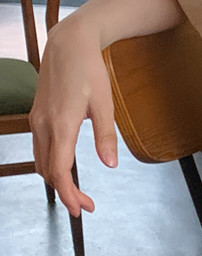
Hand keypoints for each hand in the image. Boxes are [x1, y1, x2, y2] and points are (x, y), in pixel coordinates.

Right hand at [29, 18, 117, 216]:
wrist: (68, 45)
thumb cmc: (90, 71)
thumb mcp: (105, 104)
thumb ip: (106, 136)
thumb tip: (111, 165)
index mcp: (61, 124)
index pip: (59, 170)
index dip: (68, 193)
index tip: (81, 209)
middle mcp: (43, 125)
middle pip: (47, 171)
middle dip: (66, 192)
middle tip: (87, 205)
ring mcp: (37, 121)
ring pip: (40, 162)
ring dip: (57, 180)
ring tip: (80, 192)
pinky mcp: (38, 117)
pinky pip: (40, 149)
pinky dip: (51, 165)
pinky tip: (66, 169)